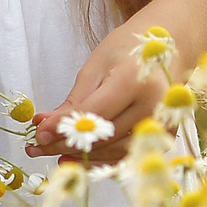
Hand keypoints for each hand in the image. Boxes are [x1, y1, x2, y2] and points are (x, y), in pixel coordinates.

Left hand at [26, 11, 173, 165]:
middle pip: (102, 137)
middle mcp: (153, 108)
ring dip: (79, 155)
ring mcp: (162, 126)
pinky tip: (75, 157)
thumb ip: (74, 100)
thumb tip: (45, 126)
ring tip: (50, 151)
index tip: (38, 134)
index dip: (63, 128)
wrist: (170, 48)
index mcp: (134, 82)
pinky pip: (126, 155)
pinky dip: (100, 159)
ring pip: (112, 152)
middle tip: (35, 147)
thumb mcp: (96, 66)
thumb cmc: (129, 50)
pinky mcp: (165, 138)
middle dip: (64, 143)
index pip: (93, 114)